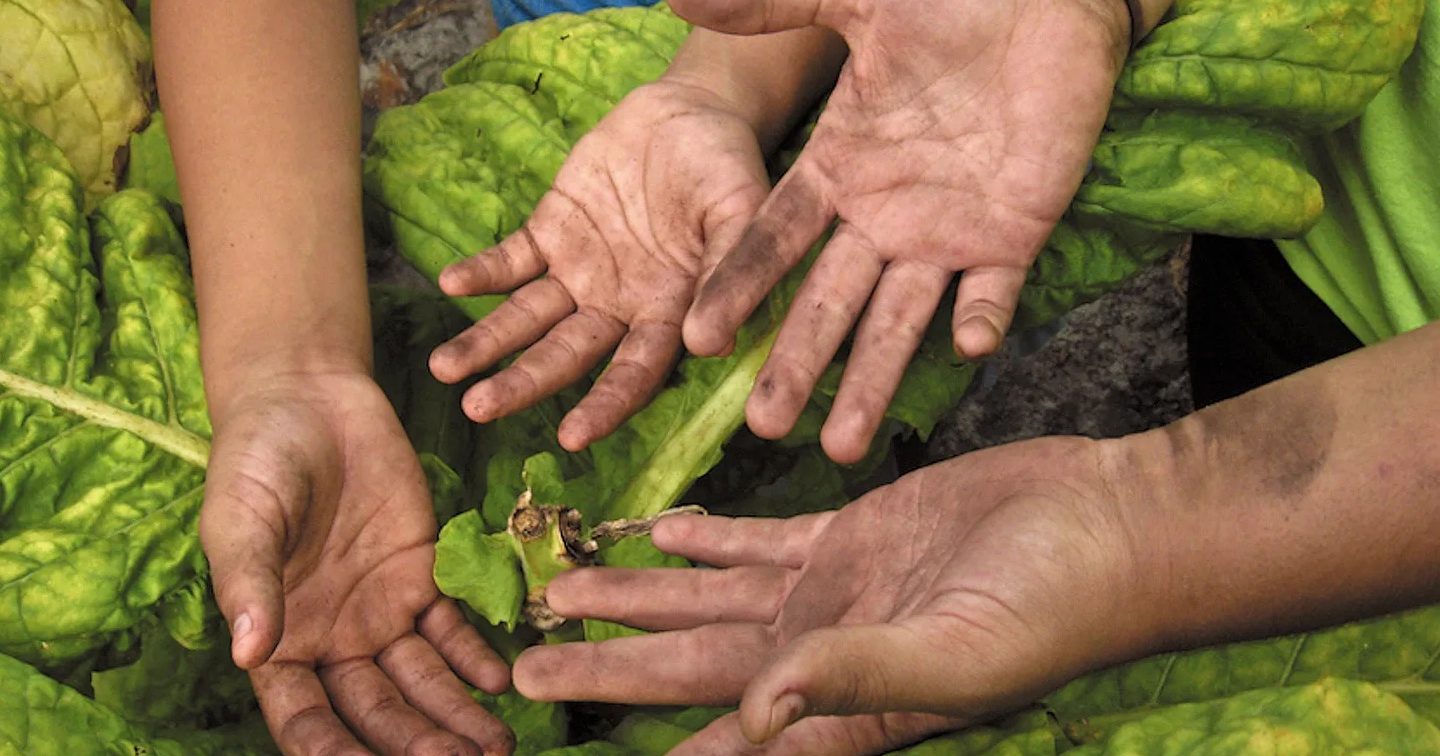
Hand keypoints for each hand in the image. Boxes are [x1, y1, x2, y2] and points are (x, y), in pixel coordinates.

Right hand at [200, 370, 513, 754]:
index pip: (306, 718)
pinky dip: (476, 655)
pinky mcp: (423, 572)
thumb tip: (248, 651)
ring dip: (456, 715)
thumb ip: (248, 583)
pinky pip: (453, 626)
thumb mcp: (240, 519)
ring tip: (494, 746)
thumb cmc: (254, 461)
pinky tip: (500, 680)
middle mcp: (334, 640)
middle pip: (378, 710)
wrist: (308, 399)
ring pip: (423, 679)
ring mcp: (381, 609)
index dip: (334, 751)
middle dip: (416, 744)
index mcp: (278, 641)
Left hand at [429, 79, 770, 450]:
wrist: (691, 115)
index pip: (635, 372)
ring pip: (528, 318)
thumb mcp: (744, 214)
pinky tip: (451, 284)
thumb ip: (729, 271)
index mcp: (669, 312)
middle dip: (522, 383)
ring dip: (486, 343)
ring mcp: (581, 270)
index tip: (571, 437)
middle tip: (478, 408)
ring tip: (443, 369)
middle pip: (565, 355)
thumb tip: (710, 345)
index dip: (605, 404)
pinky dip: (482, 273)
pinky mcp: (553, 230)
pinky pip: (512, 260)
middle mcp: (619, 304)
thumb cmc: (728, 170)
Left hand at [511, 437, 1155, 753]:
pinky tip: (657, 534)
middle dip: (606, 667)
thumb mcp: (957, 653)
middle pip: (687, 668)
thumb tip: (748, 718)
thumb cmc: (1054, 605)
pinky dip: (704, 541)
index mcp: (840, 706)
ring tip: (563, 591)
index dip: (649, 751)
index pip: (720, 743)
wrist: (1106, 525)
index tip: (563, 748)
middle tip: (523, 663)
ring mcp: (830, 593)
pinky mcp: (850, 533)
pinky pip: (757, 541)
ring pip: (707, 601)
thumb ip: (853, 678)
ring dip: (637, 597)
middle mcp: (821, 657)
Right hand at [675, 0, 1131, 462]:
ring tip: (842, 445)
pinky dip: (983, 318)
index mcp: (838, 169)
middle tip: (764, 426)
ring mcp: (947, 232)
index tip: (699, 335)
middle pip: (827, 303)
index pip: (776, 239)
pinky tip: (968, 347)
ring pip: (899, 320)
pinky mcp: (1014, 232)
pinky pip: (995, 290)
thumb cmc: (946, 0)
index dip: (740, 285)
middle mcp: (883, 215)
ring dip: (872, 380)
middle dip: (796, 363)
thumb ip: (770, 4)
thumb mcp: (854, 0)